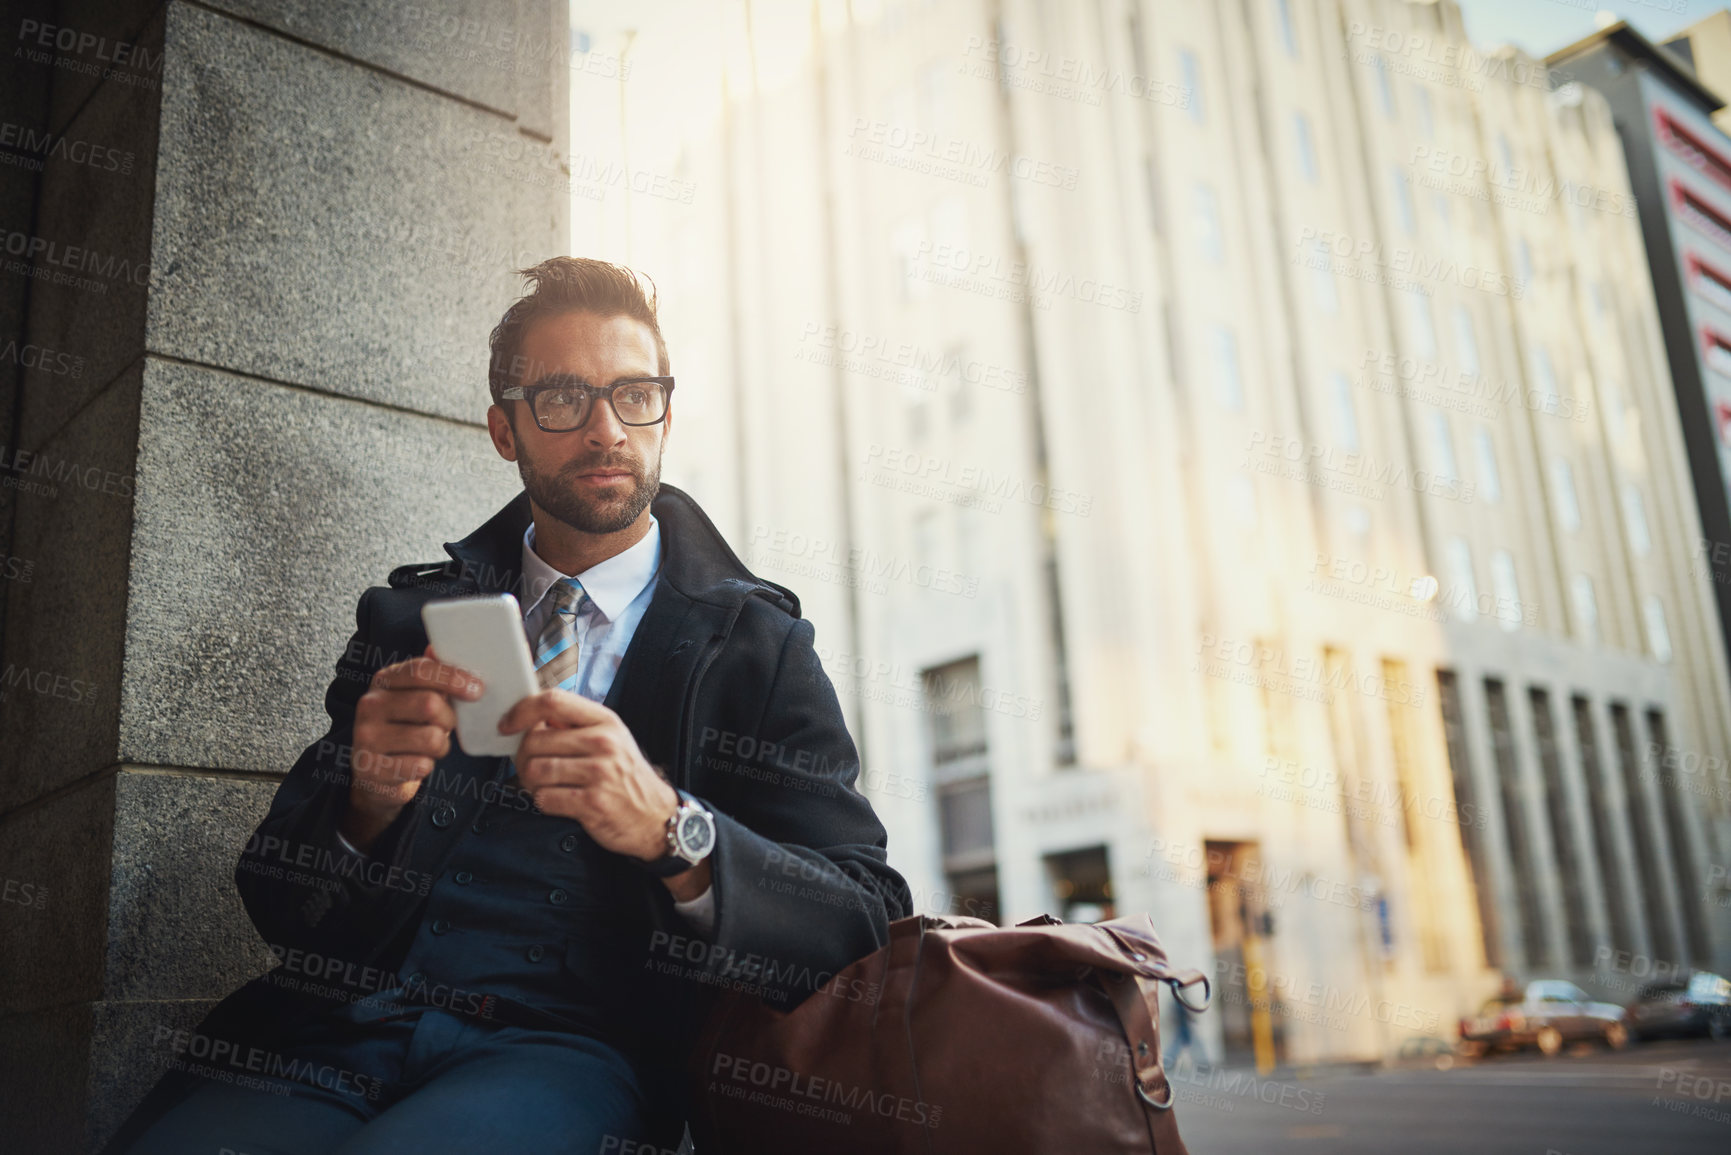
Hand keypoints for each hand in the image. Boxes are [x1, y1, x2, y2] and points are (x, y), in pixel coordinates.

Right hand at [341, 646, 481, 851]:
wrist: (376, 774)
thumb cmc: (406, 728)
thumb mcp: (415, 697)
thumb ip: (430, 676)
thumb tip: (437, 648)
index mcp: (384, 680)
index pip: (421, 670)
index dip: (453, 678)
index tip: (478, 690)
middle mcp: (370, 705)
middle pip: (430, 704)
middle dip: (449, 719)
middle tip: (445, 726)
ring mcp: (366, 737)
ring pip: (431, 738)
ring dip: (441, 746)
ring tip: (430, 746)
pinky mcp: (372, 768)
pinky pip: (421, 766)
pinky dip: (427, 766)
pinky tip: (415, 763)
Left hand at [500, 690, 680, 863]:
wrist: (655, 817)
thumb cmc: (626, 776)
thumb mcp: (611, 739)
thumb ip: (574, 725)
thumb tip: (530, 717)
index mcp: (605, 721)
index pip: (553, 701)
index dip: (521, 710)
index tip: (507, 724)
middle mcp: (604, 743)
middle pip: (535, 739)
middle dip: (522, 756)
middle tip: (530, 767)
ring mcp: (599, 774)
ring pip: (535, 770)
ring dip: (530, 782)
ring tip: (543, 785)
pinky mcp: (592, 803)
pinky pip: (544, 798)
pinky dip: (543, 801)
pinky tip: (557, 801)